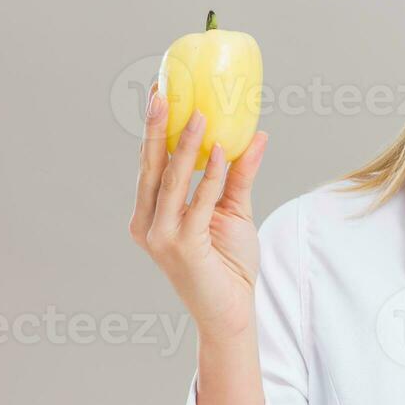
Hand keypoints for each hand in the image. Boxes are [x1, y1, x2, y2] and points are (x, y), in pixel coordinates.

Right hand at [129, 84, 269, 342]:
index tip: (159, 93)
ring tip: (199, 113)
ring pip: (172, 181)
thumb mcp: (234, 210)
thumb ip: (239, 174)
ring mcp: (161, 238)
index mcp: (150, 215)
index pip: (150, 165)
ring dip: (186, 145)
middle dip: (156, 127)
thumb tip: (257, 134)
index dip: (153, 129)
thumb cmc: (228, 264)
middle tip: (163, 91)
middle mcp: (147, 225)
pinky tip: (219, 150)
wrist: (231, 312)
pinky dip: (209, 175)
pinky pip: (198, 203)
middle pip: (151, 167)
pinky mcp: (183, 248)